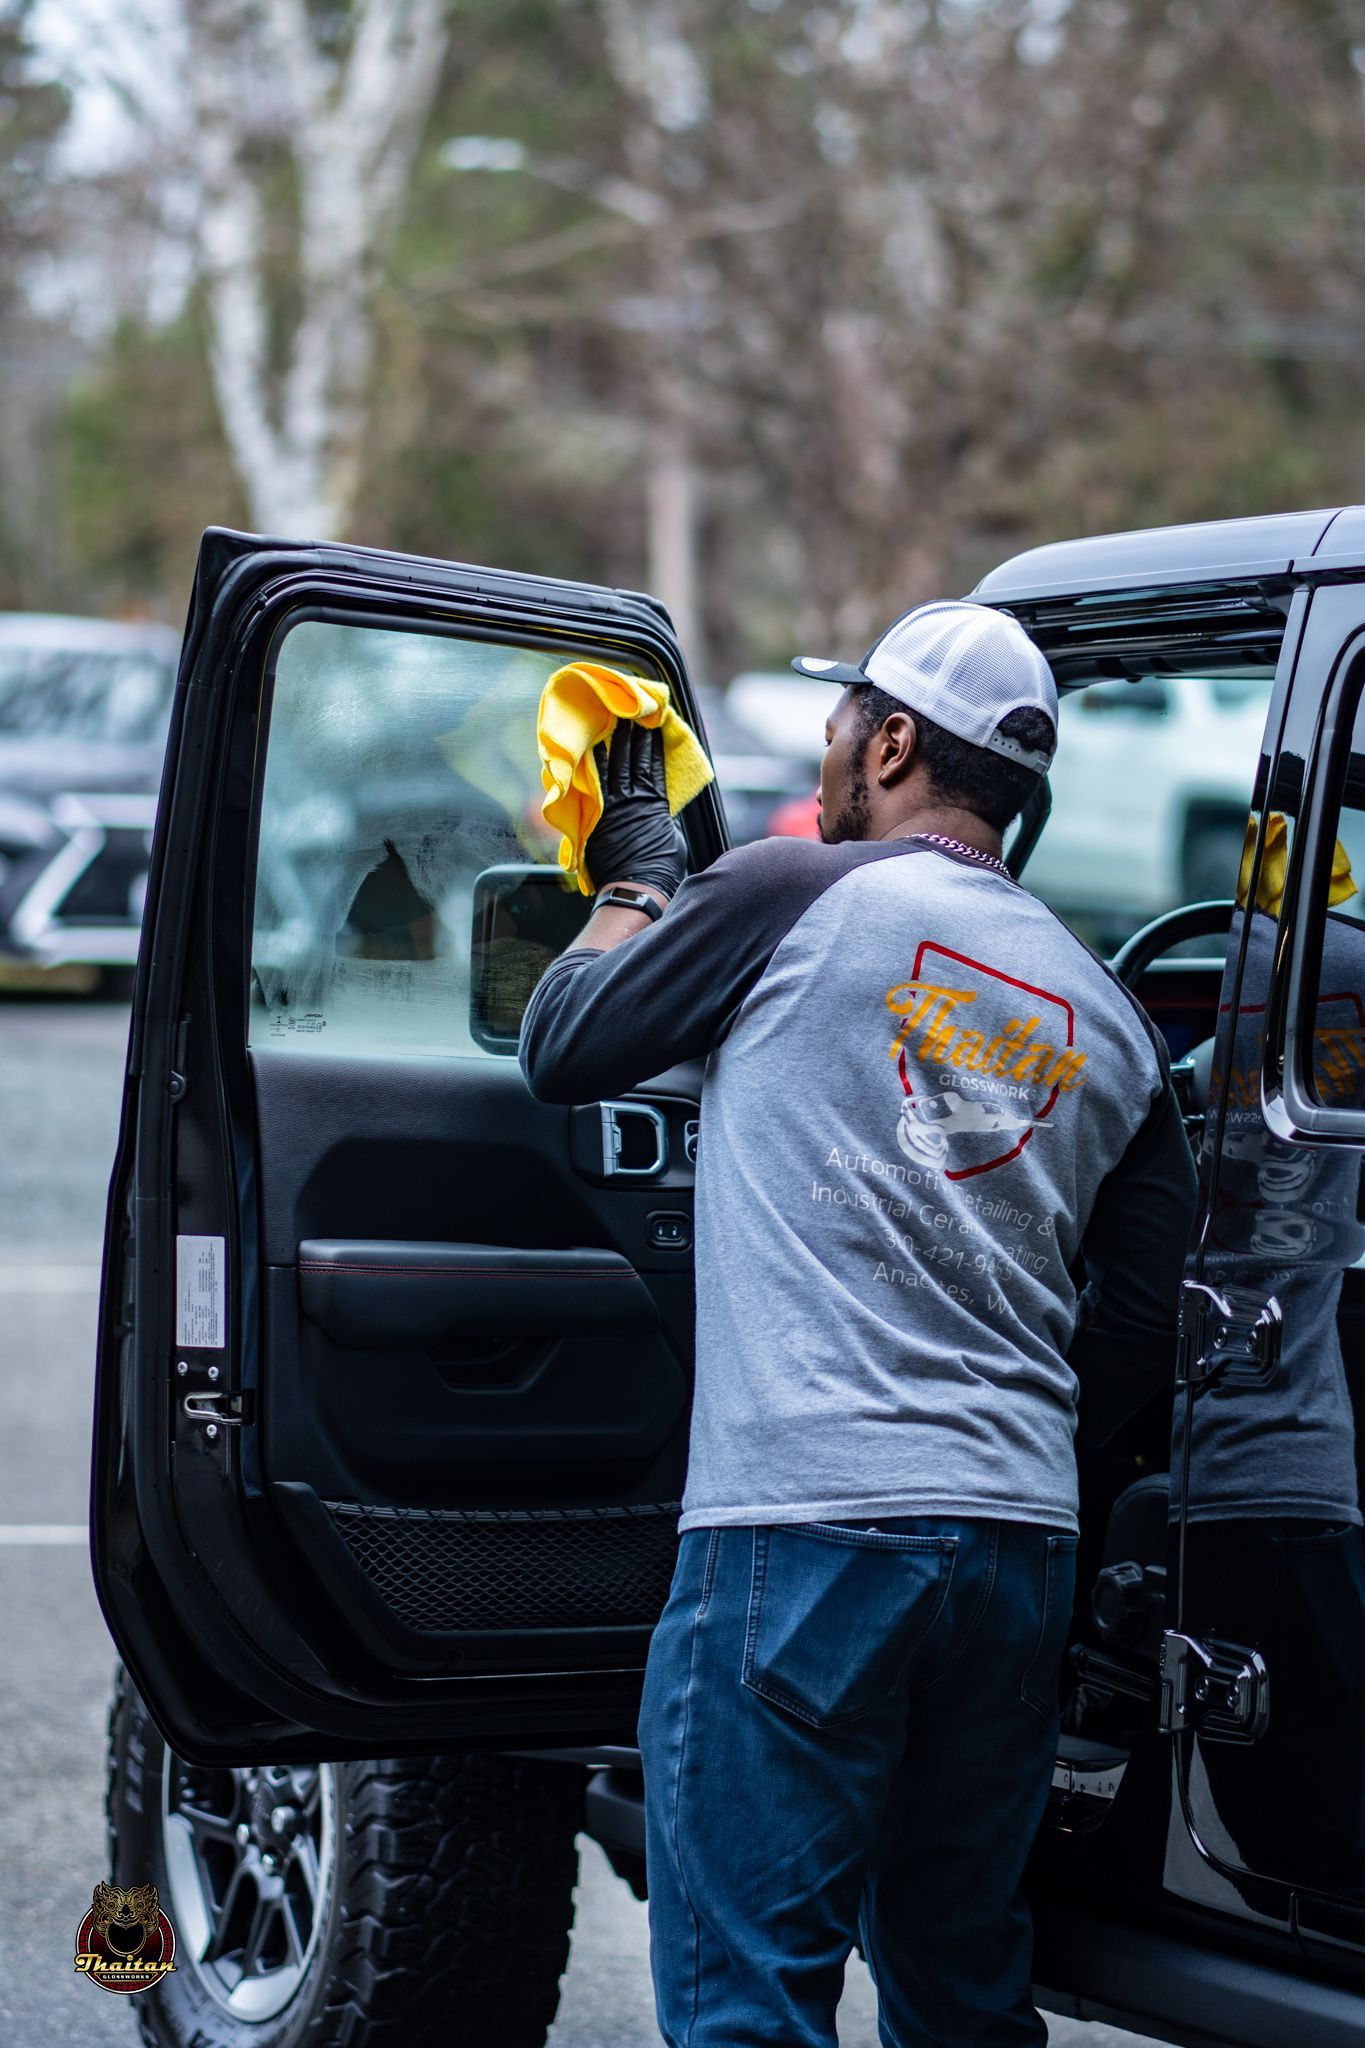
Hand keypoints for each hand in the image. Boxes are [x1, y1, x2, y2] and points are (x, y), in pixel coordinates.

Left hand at [584, 718, 686, 897]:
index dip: (651, 743)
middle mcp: (633, 797)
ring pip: (612, 765)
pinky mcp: (597, 815)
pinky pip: (594, 782)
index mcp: (655, 801)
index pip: (652, 763)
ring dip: (612, 743)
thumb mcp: (670, 835)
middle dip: (631, 735)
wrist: (638, 885)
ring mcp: (613, 804)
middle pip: (631, 759)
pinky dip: (594, 764)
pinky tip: (592, 749)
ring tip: (612, 722)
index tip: (651, 725)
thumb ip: (661, 816)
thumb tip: (656, 810)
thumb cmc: (660, 867)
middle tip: (630, 714)